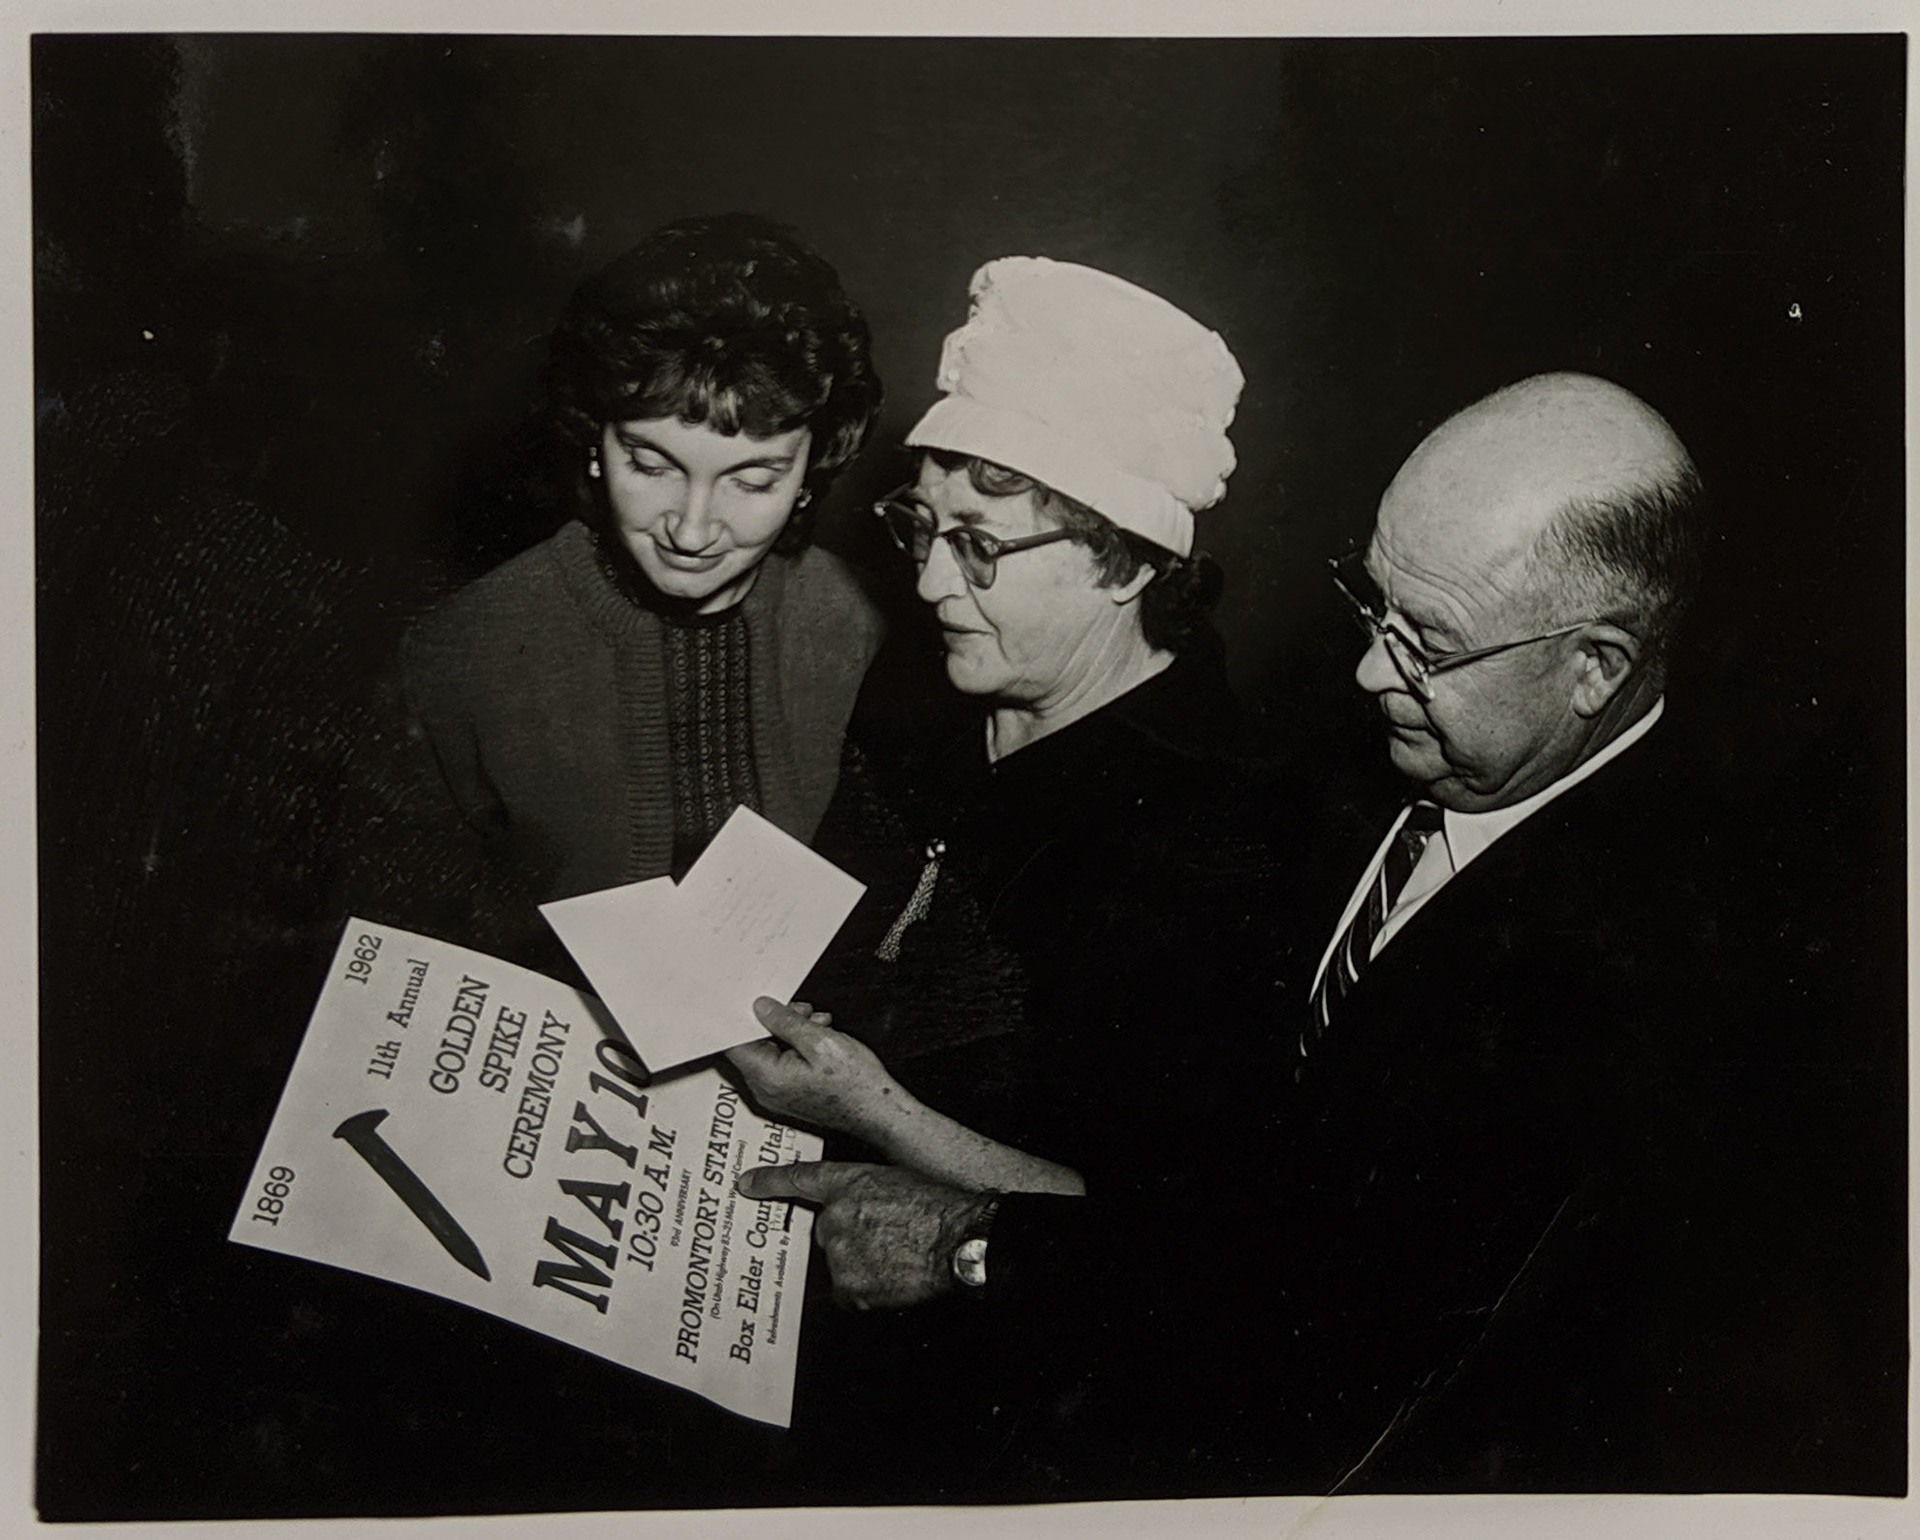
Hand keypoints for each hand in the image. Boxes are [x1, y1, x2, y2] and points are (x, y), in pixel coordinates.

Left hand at [724, 997, 909, 1144]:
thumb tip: (763, 1009)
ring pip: (772, 1051)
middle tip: (802, 1013)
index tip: (753, 1002)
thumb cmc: (856, 1085)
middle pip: (755, 1044)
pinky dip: (799, 1047)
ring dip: (792, 1032)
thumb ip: (786, 1022)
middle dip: (777, 1022)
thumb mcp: (821, 1041)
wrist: (879, 1111)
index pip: (734, 1043)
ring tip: (819, 1026)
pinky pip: (784, 1063)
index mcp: (767, 1077)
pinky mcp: (792, 1094)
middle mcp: (767, 1090)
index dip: (742, 1018)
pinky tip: (821, 1039)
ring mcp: (778, 1094)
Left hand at [736, 1160, 988, 1309]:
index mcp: (848, 1184)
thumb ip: (867, 1194)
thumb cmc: (939, 1207)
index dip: (770, 1182)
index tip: (746, 1185)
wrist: (958, 1238)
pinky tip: (893, 1279)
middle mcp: (834, 1217)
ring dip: (862, 1265)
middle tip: (887, 1241)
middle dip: (851, 1239)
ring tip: (899, 1258)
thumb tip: (859, 1213)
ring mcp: (838, 1254)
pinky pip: (850, 1294)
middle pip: (827, 1234)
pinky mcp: (849, 1287)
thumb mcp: (897, 1182)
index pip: (800, 1179)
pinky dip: (867, 1291)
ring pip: (840, 1265)